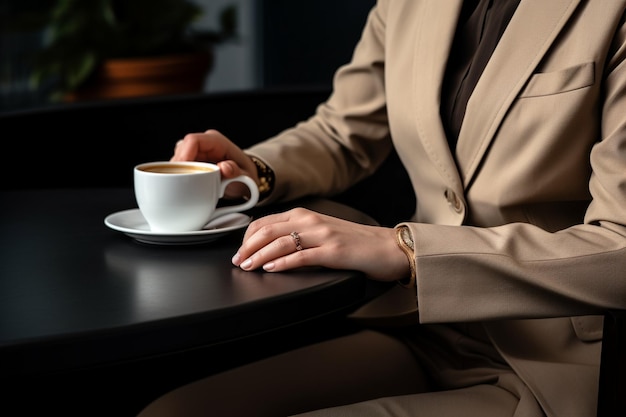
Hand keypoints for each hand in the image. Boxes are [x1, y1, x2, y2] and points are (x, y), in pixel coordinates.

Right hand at [173, 129, 257, 199]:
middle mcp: (205, 143)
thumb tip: (224, 167)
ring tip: (185, 185)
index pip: (193, 141)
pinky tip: (184, 184)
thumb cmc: (246, 177)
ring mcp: (198, 151)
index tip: (181, 172)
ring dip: (178, 171)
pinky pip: (180, 164)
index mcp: (217, 141)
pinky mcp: (193, 160)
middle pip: (182, 149)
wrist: (247, 181)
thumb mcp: (246, 178)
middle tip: (182, 183)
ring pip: (178, 156)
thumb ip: (236, 172)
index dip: (184, 155)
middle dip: (178, 166)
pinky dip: (179, 174)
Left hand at [231, 207, 409, 280]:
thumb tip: (270, 246)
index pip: (265, 222)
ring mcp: (322, 235)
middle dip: (247, 247)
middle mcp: (311, 221)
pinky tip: (271, 269)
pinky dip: (282, 263)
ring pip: (280, 243)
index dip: (247, 237)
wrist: (387, 248)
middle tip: (238, 261)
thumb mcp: (321, 231)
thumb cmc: (355, 242)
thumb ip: (298, 234)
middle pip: (268, 231)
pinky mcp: (333, 252)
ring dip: (259, 256)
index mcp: (306, 215)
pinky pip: (301, 256)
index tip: (239, 251)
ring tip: (248, 266)